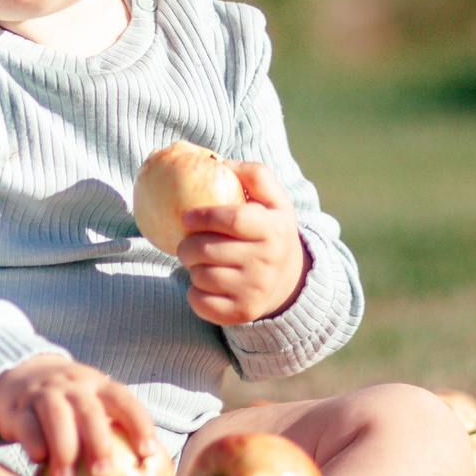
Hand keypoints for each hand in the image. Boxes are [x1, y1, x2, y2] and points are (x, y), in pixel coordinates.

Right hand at [0, 355, 161, 475]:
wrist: (21, 375)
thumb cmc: (71, 405)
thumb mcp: (92, 404)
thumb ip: (113, 430)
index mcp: (98, 386)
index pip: (124, 400)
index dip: (138, 423)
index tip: (147, 452)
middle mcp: (73, 386)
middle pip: (89, 410)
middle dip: (97, 442)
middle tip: (102, 474)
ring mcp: (44, 393)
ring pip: (56, 415)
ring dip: (63, 447)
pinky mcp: (18, 407)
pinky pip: (26, 424)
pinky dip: (33, 441)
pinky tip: (39, 460)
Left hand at [177, 161, 306, 325]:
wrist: (290, 280)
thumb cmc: (271, 229)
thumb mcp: (274, 199)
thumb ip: (254, 175)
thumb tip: (220, 162)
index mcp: (275, 230)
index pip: (234, 220)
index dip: (204, 216)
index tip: (186, 216)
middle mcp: (267, 262)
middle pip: (210, 251)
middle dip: (187, 244)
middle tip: (185, 240)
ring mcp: (255, 290)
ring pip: (202, 277)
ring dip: (191, 267)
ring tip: (199, 260)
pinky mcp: (242, 313)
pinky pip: (201, 303)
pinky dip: (194, 292)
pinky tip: (202, 282)